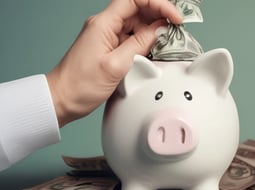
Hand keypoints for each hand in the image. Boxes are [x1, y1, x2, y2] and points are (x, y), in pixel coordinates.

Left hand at [46, 0, 181, 126]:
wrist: (62, 99)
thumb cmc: (80, 85)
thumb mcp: (116, 65)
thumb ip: (140, 44)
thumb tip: (160, 30)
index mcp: (103, 24)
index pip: (135, 0)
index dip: (159, 4)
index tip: (175, 18)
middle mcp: (104, 26)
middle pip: (138, 11)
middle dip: (159, 18)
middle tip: (175, 32)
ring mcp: (106, 37)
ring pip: (136, 26)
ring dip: (152, 32)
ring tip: (165, 45)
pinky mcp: (108, 48)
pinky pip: (130, 39)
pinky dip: (143, 43)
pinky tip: (152, 52)